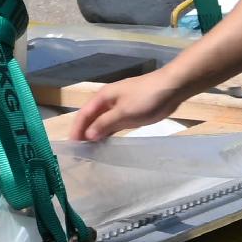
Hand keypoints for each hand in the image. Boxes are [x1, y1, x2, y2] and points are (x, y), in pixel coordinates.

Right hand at [64, 68, 196, 143]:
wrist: (170, 89)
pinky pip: (113, 125)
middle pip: (91, 118)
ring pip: (102, 123)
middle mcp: (108, 102)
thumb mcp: (124, 112)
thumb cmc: (145, 98)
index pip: (84, 114)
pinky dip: (108, 134)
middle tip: (79, 153)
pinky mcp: (130, 114)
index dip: (77, 129)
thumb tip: (87, 135)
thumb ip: (105, 123)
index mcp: (103, 97)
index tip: (71, 146)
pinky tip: (106, 145)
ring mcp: (119, 108)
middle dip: (84, 133)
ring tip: (90, 152)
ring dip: (96, 135)